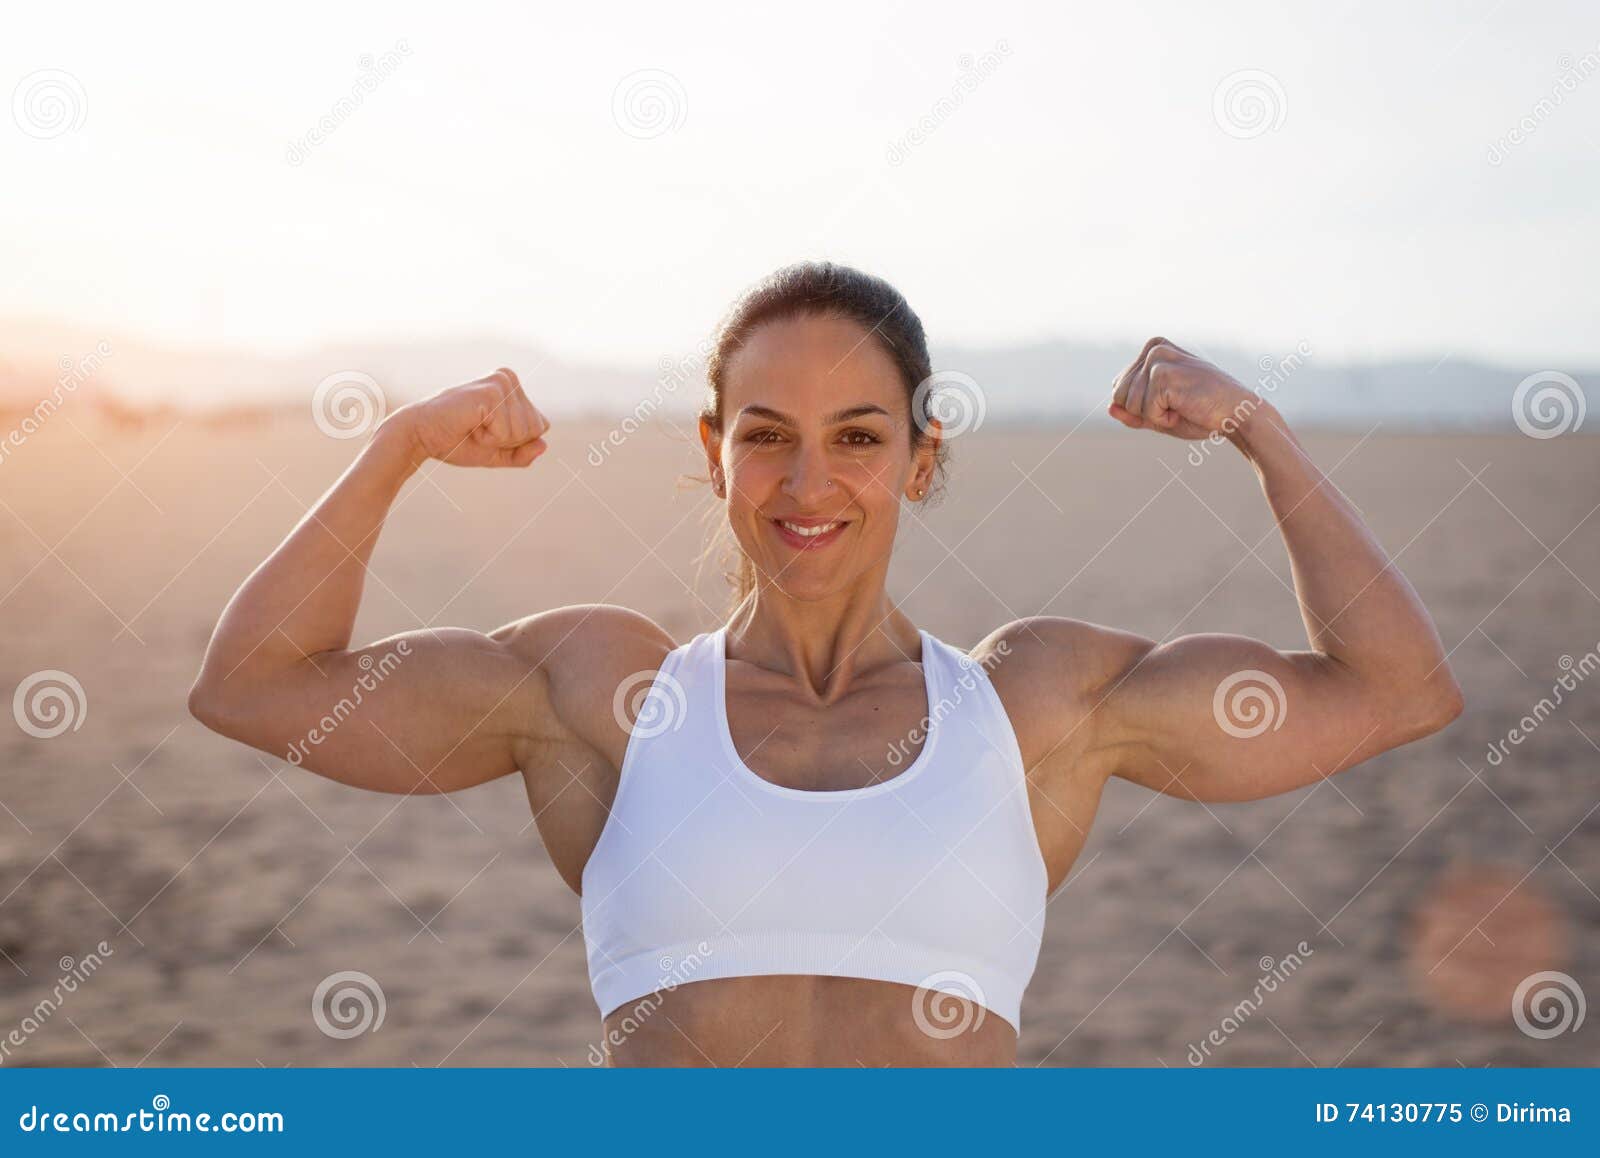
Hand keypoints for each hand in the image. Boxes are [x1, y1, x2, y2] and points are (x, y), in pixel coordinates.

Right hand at [385, 368, 550, 468]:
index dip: (515, 442)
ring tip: (472, 426)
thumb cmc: (455, 441)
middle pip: (536, 429)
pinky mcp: (491, 393)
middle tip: (477, 430)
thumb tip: (544, 445)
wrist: (420, 436)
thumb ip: (522, 453)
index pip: (540, 426)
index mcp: (512, 387)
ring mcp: (501, 382)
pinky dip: (489, 438)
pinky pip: (508, 432)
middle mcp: (508, 378)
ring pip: (524, 432)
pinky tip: (469, 424)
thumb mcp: (496, 453)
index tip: (486, 432)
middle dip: (507, 441)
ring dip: (496, 440)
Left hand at [1107, 338, 1258, 439]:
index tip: (1172, 402)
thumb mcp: (1159, 415)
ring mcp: (1157, 359)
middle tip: (1178, 405)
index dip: (1142, 408)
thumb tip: (1109, 408)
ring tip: (1183, 405)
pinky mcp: (1162, 374)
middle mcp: (1153, 349)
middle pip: (1118, 395)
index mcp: (1152, 350)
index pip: (1118, 389)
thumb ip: (1132, 413)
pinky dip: (1163, 418)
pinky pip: (1143, 410)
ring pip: (1128, 404)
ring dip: (1155, 416)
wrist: (1236, 414)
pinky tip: (1186, 408)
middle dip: (1145, 412)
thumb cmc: (1201, 413)